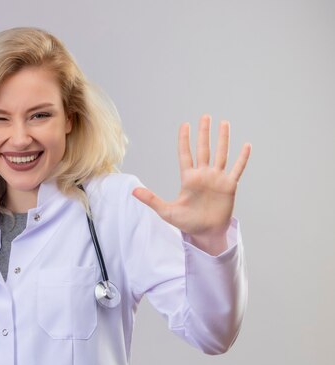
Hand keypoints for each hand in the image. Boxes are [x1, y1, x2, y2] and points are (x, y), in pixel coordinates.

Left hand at [132, 115, 250, 254]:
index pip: (185, 154)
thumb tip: (133, 191)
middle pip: (203, 149)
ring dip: (223, 139)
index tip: (185, 124)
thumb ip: (151, 199)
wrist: (205, 233)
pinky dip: (242, 158)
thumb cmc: (186, 222)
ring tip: (224, 123)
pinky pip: (237, 169)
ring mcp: (217, 179)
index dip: (185, 140)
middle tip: (205, 116)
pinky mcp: (229, 186)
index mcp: (188, 178)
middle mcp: (203, 175)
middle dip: (204, 133)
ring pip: (221, 154)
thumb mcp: (166, 211)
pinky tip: (246, 145)